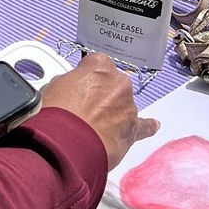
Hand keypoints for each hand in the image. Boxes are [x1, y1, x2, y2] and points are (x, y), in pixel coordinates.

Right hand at [38, 53, 157, 169]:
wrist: (66, 144)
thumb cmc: (57, 111)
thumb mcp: (55, 86)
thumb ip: (72, 83)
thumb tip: (75, 92)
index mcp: (100, 66)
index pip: (97, 64)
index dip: (87, 77)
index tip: (79, 88)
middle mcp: (119, 82)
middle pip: (113, 84)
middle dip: (103, 94)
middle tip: (85, 109)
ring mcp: (129, 106)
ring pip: (124, 105)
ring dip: (114, 112)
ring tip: (95, 128)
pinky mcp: (133, 129)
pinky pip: (144, 126)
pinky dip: (147, 126)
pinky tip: (152, 125)